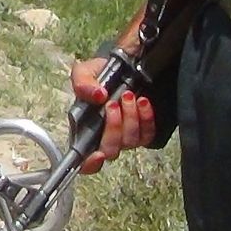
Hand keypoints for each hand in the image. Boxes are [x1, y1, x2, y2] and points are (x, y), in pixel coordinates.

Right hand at [70, 57, 153, 172]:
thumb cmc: (100, 74)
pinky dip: (147, 119)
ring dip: (130, 118)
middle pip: (110, 150)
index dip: (90, 164)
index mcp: (84, 129)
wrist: (123, 66)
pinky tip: (143, 103)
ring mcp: (125, 135)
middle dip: (114, 127)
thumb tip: (97, 96)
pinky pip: (148, 134)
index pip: (85, 159)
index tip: (98, 155)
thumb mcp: (84, 72)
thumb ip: (83, 83)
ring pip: (130, 141)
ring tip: (129, 95)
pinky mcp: (143, 131)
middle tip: (113, 104)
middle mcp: (104, 137)